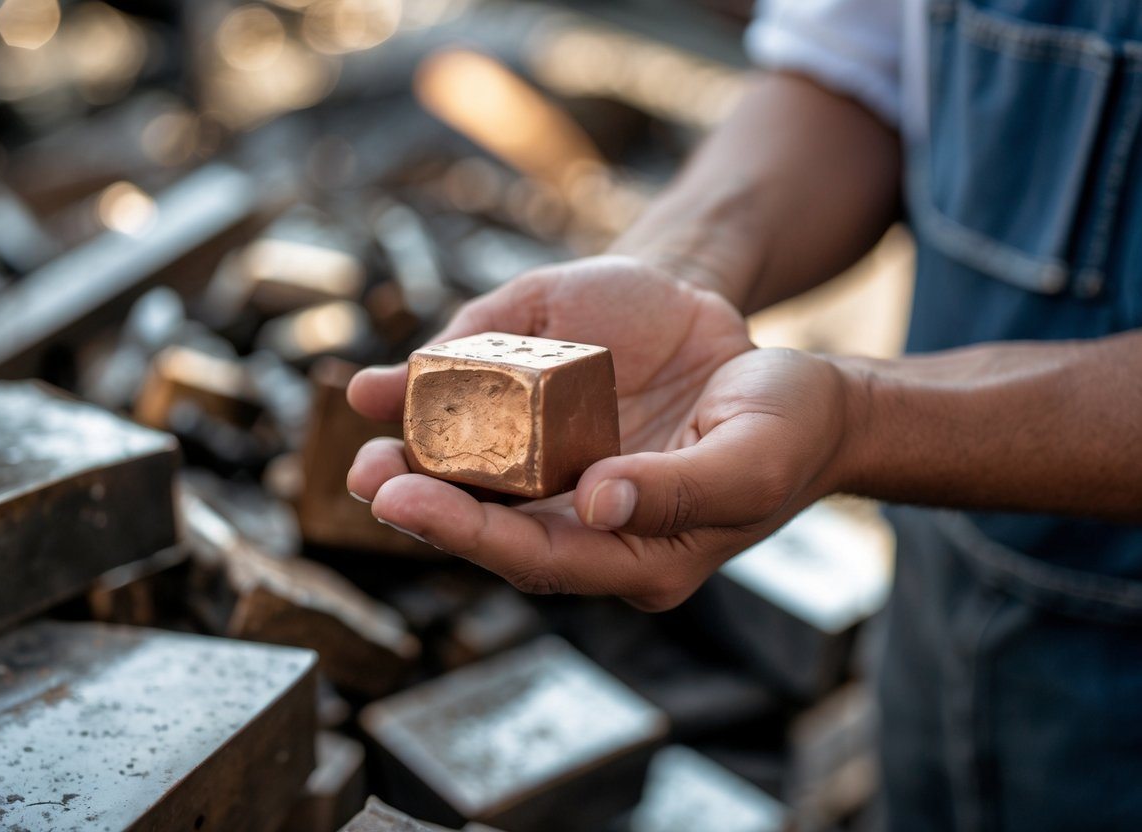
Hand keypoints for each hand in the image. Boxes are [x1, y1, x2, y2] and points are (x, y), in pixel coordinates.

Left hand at [347, 256, 850, 609]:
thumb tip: (593, 504)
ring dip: (421, 461)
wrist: (796, 384)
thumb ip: (680, 490)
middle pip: (494, 527)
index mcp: (638, 555)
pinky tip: (399, 388)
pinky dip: (448, 405)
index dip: (469, 534)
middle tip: (366, 476)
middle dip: (425, 504)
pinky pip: (500, 423)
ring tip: (365, 442)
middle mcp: (592, 524)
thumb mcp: (750, 459)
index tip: (407, 500)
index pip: (540, 557)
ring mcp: (575, 475)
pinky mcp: (568, 426)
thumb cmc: (786, 427)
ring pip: (484, 480)